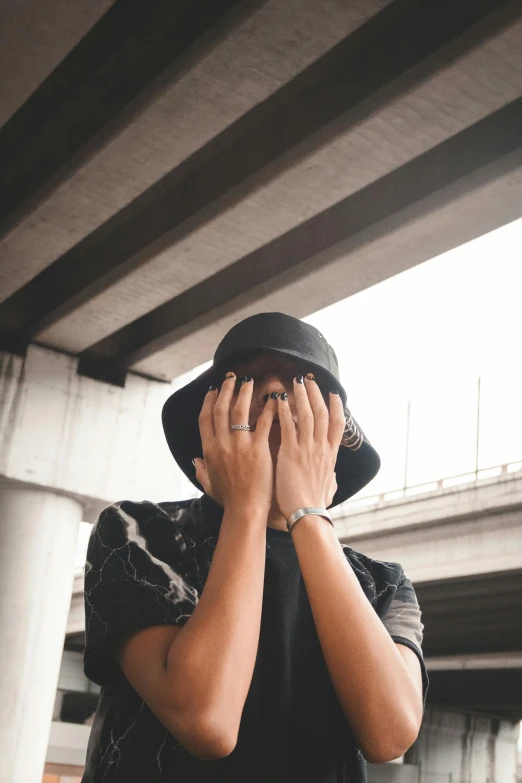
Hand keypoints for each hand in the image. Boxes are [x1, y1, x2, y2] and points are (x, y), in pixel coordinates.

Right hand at [193, 372, 277, 514]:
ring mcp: (239, 445)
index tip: (213, 390)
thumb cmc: (229, 501)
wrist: (245, 510)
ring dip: (244, 393)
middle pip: (221, 409)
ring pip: (240, 410)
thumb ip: (201, 471)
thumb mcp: (209, 485)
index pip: (205, 419)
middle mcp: (222, 444)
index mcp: (209, 451)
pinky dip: (269, 409)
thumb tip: (194, 461)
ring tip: (250, 381)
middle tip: (232, 378)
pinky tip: (274, 399)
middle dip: (226, 390)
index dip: (208, 402)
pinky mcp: (258, 448)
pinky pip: (264, 423)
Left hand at [274, 373, 344, 520]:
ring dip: (301, 396)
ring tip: (296, 382)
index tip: (333, 393)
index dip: (336, 406)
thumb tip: (333, 476)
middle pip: (322, 413)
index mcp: (331, 454)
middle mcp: (321, 447)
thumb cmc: (315, 504)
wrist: (306, 513)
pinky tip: (281, 400)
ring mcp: (307, 448)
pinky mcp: (291, 452)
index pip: (338, 424)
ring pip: (307, 415)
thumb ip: (331, 479)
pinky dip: (285, 411)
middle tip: (309, 380)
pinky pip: (288, 426)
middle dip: (315, 394)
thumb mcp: (329, 488)